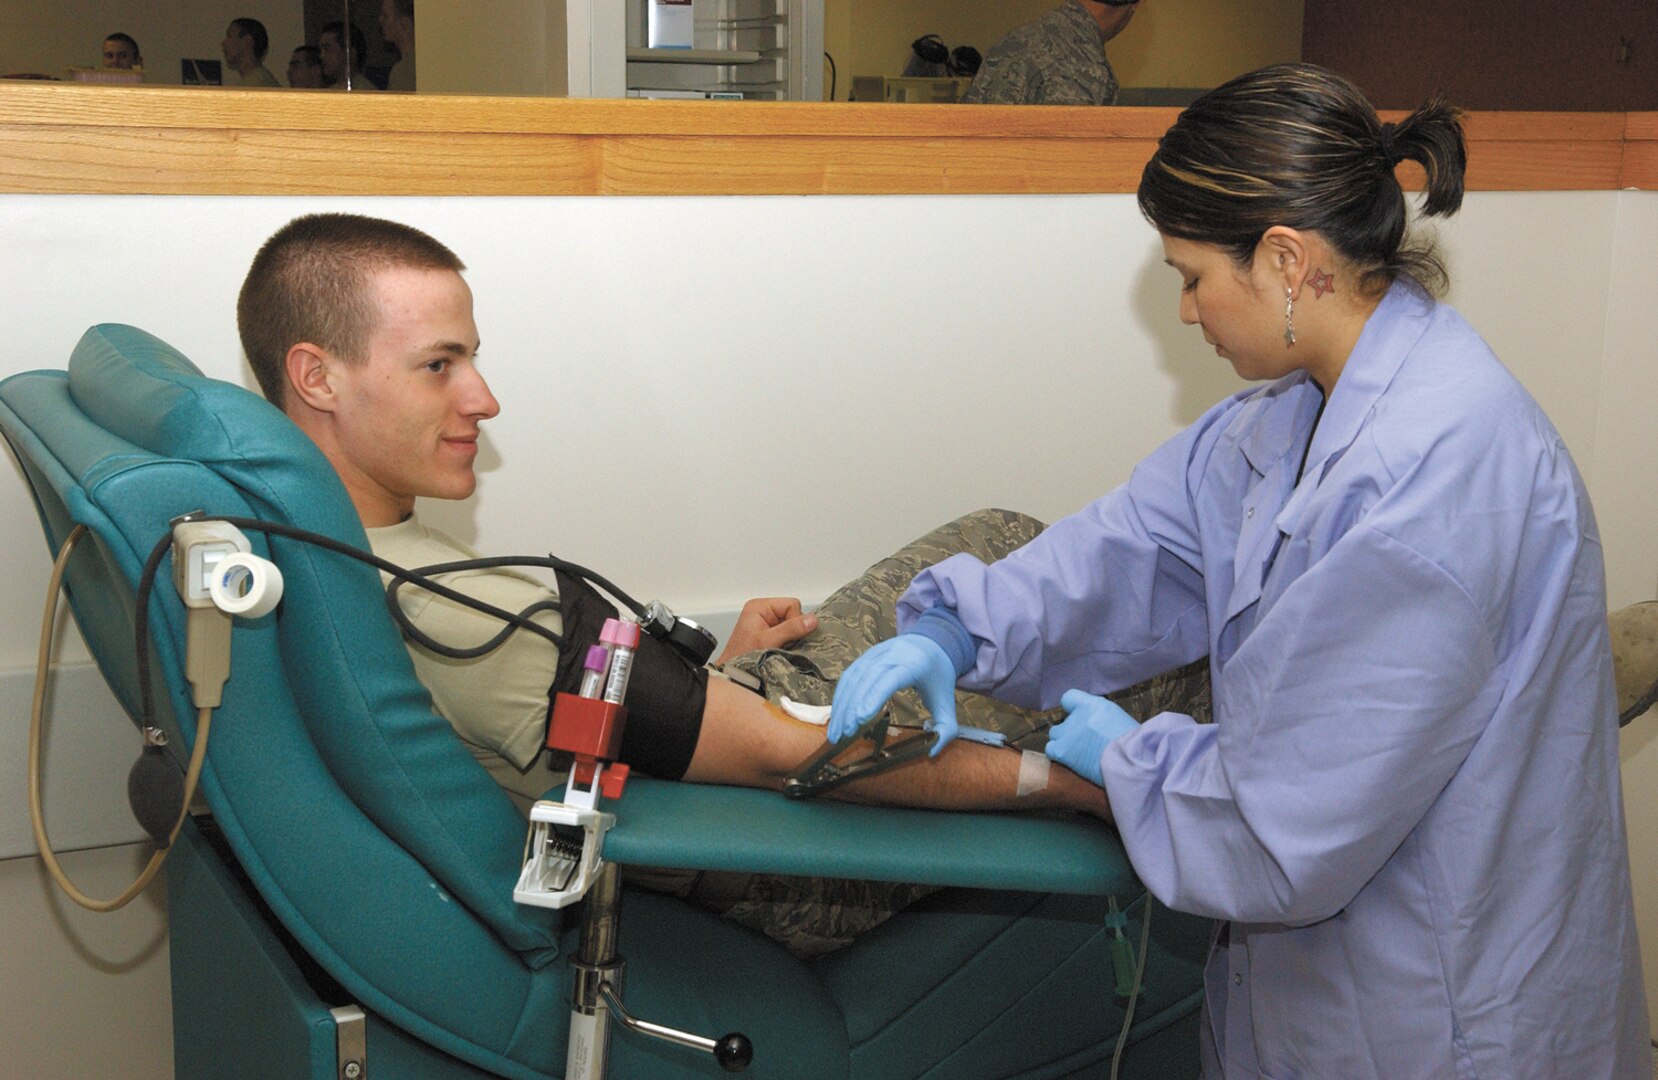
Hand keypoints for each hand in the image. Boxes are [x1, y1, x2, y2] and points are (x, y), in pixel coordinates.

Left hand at [715, 597, 818, 663]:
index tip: (788, 637)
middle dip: (792, 631)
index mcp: (759, 606)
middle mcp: (763, 611)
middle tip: (783, 644)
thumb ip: (791, 629)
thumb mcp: (768, 641)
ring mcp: (767, 623)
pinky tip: (781, 650)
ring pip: (792, 626)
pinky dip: (788, 643)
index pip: (792, 604)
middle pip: (793, 614)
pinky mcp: (770, 634)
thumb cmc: (743, 657)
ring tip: (780, 649)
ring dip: (790, 639)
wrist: (733, 676)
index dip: (795, 620)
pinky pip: (788, 634)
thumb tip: (813, 620)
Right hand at [828, 634, 958, 755]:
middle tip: (845, 734)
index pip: (891, 678)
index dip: (875, 696)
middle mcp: (892, 654)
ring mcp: (875, 653)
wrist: (931, 645)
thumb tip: (931, 752)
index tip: (861, 718)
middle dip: (852, 707)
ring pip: (853, 678)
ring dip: (841, 705)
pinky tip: (838, 717)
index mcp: (914, 663)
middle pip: (866, 679)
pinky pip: (849, 676)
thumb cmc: (937, 678)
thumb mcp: (948, 703)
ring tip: (836, 732)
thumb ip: (946, 729)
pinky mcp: (865, 657)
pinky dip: (841, 697)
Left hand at [1044, 689, 1137, 786]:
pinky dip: (1057, 753)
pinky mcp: (1062, 751)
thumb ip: (1100, 716)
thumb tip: (1092, 721)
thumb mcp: (1119, 719)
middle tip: (1084, 741)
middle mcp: (1077, 716)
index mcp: (1093, 704)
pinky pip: (1050, 749)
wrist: (1129, 761)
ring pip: (1055, 733)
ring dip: (1063, 741)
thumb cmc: (1132, 743)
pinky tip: (1069, 760)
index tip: (1081, 717)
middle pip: (1064, 720)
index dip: (1073, 708)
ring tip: (1078, 752)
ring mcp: (1067, 733)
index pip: (1069, 697)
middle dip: (1071, 729)